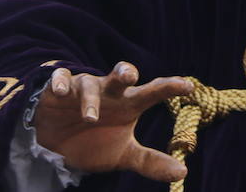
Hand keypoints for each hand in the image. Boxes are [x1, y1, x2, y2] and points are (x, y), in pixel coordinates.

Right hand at [33, 61, 193, 181]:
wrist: (56, 146)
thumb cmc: (95, 142)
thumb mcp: (123, 154)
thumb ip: (150, 161)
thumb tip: (182, 173)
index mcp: (128, 104)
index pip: (152, 92)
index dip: (169, 87)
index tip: (188, 86)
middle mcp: (108, 92)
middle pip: (120, 75)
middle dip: (125, 72)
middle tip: (131, 77)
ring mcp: (84, 89)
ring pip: (89, 84)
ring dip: (90, 99)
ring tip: (90, 118)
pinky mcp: (58, 90)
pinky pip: (60, 79)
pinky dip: (60, 83)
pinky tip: (60, 92)